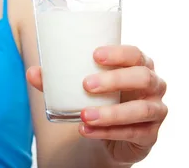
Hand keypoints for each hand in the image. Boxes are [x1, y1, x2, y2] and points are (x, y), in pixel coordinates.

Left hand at [27, 45, 167, 163]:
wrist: (114, 133)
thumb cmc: (101, 97)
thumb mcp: (81, 86)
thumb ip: (57, 79)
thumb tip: (32, 72)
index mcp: (139, 65)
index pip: (135, 53)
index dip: (119, 53)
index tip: (94, 55)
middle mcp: (153, 85)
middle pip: (143, 77)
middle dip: (115, 80)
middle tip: (86, 85)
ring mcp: (155, 110)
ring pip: (141, 109)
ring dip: (111, 112)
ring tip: (85, 115)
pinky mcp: (150, 134)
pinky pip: (133, 132)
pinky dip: (108, 132)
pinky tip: (87, 131)